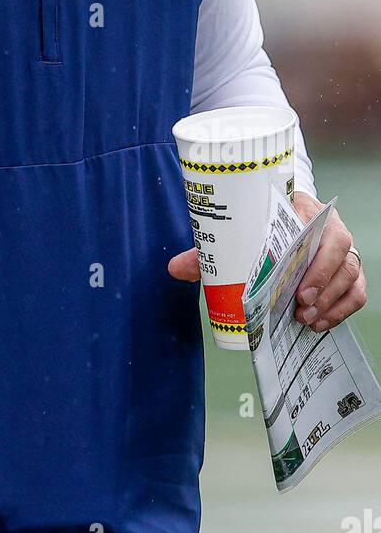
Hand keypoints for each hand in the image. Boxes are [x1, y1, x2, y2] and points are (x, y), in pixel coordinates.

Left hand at [167, 190, 366, 334]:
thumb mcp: (238, 231)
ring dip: (332, 300)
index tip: (297, 282)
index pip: (318, 225)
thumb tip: (176, 268)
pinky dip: (342, 309)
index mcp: (303, 208)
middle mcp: (329, 227)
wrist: (283, 215)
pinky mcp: (348, 270)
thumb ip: (210, 249)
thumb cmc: (261, 223)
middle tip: (300, 305)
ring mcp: (342, 249)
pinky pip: (356, 291)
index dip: (314, 256)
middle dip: (323, 282)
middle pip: (341, 251)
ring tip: (306, 319)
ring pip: (350, 273)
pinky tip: (319, 323)